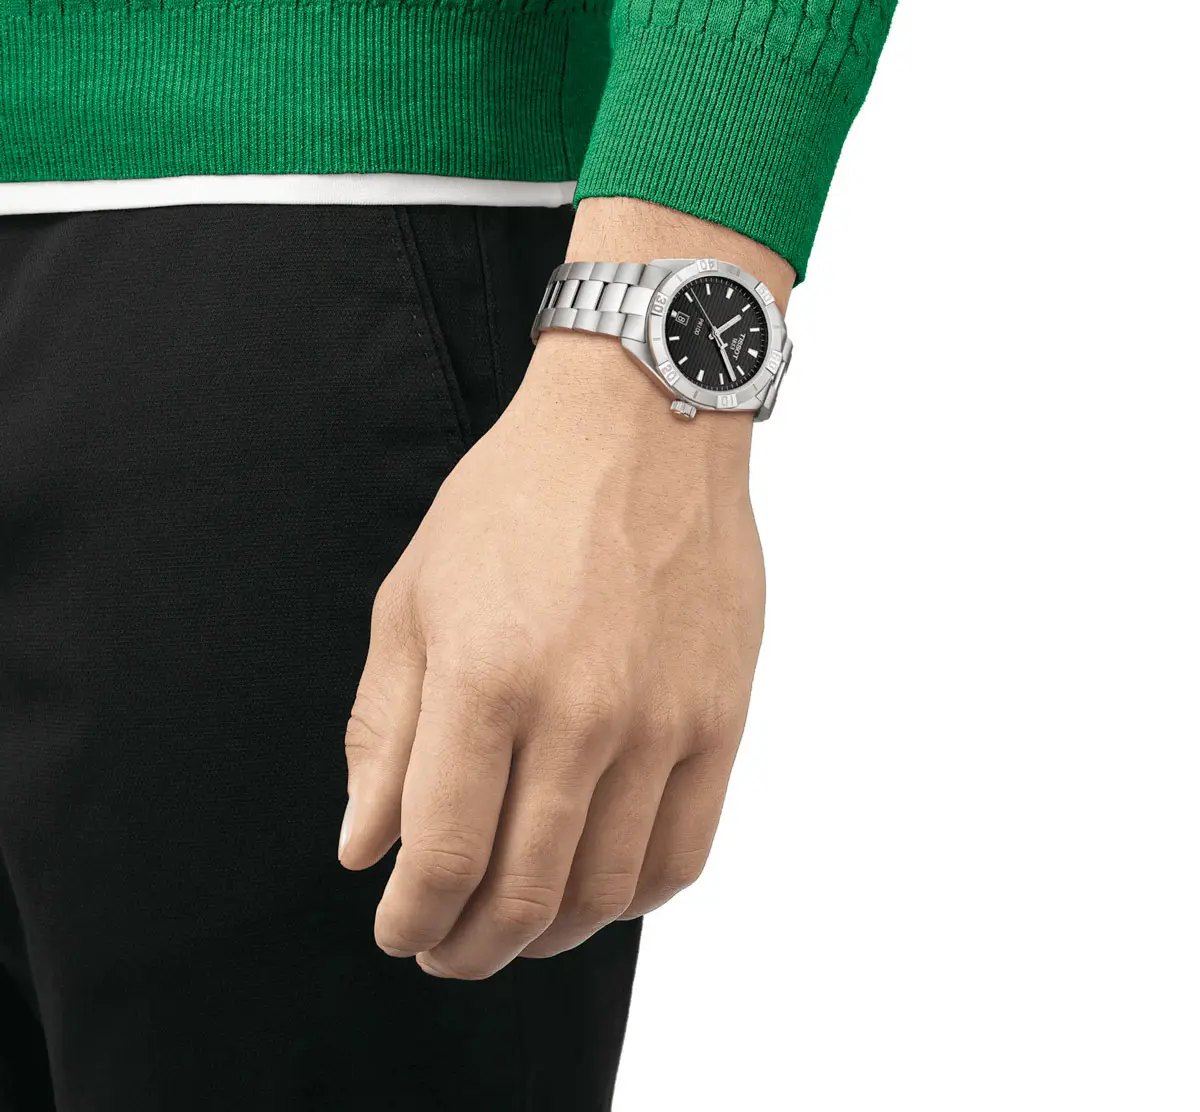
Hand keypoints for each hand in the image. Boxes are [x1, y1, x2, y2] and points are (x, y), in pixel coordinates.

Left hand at [337, 330, 766, 978]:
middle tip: (446, 950)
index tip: (396, 928)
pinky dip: (635, 898)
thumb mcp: (416, 597)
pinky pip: (683, 851)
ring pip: (605, 889)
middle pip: (522, 890)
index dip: (412, 916)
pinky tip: (601, 889)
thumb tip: (365, 849)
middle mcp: (579, 712)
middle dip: (469, 946)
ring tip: (516, 928)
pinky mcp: (722, 716)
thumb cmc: (514, 500)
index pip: (442, 854)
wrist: (640, 427)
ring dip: (549, 935)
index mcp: (486, 677)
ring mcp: (662, 719)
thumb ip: (386, 729)